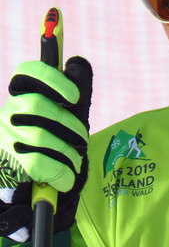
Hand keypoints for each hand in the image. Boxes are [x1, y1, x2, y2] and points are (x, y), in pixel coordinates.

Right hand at [0, 56, 92, 240]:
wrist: (35, 182)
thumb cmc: (57, 138)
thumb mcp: (70, 113)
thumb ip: (76, 90)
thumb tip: (77, 64)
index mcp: (23, 94)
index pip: (27, 72)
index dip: (51, 78)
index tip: (74, 96)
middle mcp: (8, 112)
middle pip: (37, 105)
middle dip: (68, 122)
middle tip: (83, 138)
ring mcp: (5, 136)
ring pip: (39, 136)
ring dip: (67, 151)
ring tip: (77, 160)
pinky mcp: (8, 161)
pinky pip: (38, 163)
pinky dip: (60, 172)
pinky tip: (68, 177)